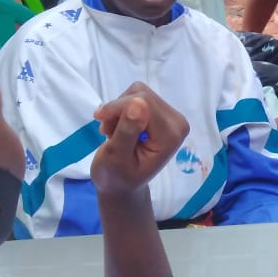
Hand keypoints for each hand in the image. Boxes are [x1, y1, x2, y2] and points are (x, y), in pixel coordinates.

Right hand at [90, 81, 189, 197]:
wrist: (122, 185)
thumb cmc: (116, 177)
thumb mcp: (116, 158)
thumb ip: (127, 131)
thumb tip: (139, 103)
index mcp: (171, 136)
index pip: (144, 102)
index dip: (117, 108)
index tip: (100, 123)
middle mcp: (177, 123)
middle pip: (142, 95)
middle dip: (117, 110)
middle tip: (107, 131)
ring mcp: (171, 117)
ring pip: (138, 92)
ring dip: (119, 110)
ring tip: (113, 132)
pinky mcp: (162, 112)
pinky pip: (139, 95)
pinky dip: (123, 108)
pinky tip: (119, 127)